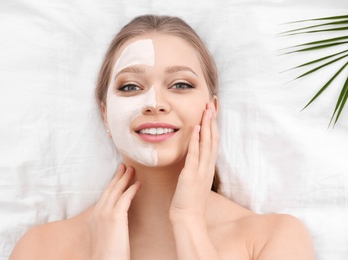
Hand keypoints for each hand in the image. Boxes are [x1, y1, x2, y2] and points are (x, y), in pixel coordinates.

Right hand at [88, 164, 140, 258]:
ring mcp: (105, 214)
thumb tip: (115, 222)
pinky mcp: (115, 217)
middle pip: (109, 190)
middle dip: (117, 177)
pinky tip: (138, 184)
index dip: (111, 184)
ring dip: (125, 178)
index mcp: (94, 217)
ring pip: (116, 191)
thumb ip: (107, 225)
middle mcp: (98, 212)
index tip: (117, 176)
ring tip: (132, 170)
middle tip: (124, 166)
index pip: (104, 196)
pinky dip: (132, 189)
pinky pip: (125, 198)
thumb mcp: (104, 236)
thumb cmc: (107, 254)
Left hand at [169, 103, 218, 221]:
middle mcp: (207, 167)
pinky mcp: (191, 175)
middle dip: (212, 121)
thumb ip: (196, 167)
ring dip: (207, 126)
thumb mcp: (195, 180)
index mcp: (208, 167)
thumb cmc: (189, 201)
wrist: (188, 218)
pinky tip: (196, 128)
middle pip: (213, 139)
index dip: (213, 126)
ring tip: (207, 110)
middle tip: (211, 104)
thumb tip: (194, 156)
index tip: (212, 112)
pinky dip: (196, 141)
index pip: (213, 142)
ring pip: (207, 144)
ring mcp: (200, 171)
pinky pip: (194, 155)